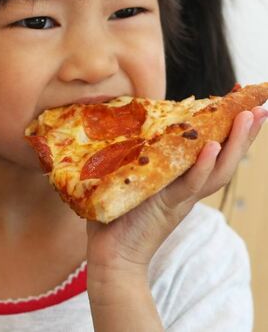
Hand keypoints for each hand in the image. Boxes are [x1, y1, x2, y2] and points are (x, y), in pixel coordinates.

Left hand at [86, 107, 267, 275]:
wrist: (110, 256)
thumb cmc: (116, 216)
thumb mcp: (132, 179)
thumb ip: (138, 159)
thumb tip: (130, 127)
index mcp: (181, 183)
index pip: (213, 154)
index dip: (228, 132)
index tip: (240, 106)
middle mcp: (187, 190)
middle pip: (225, 160)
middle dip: (244, 135)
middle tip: (260, 108)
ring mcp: (179, 199)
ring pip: (216, 171)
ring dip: (234, 143)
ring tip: (247, 116)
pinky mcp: (166, 206)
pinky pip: (189, 185)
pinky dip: (203, 167)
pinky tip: (212, 147)